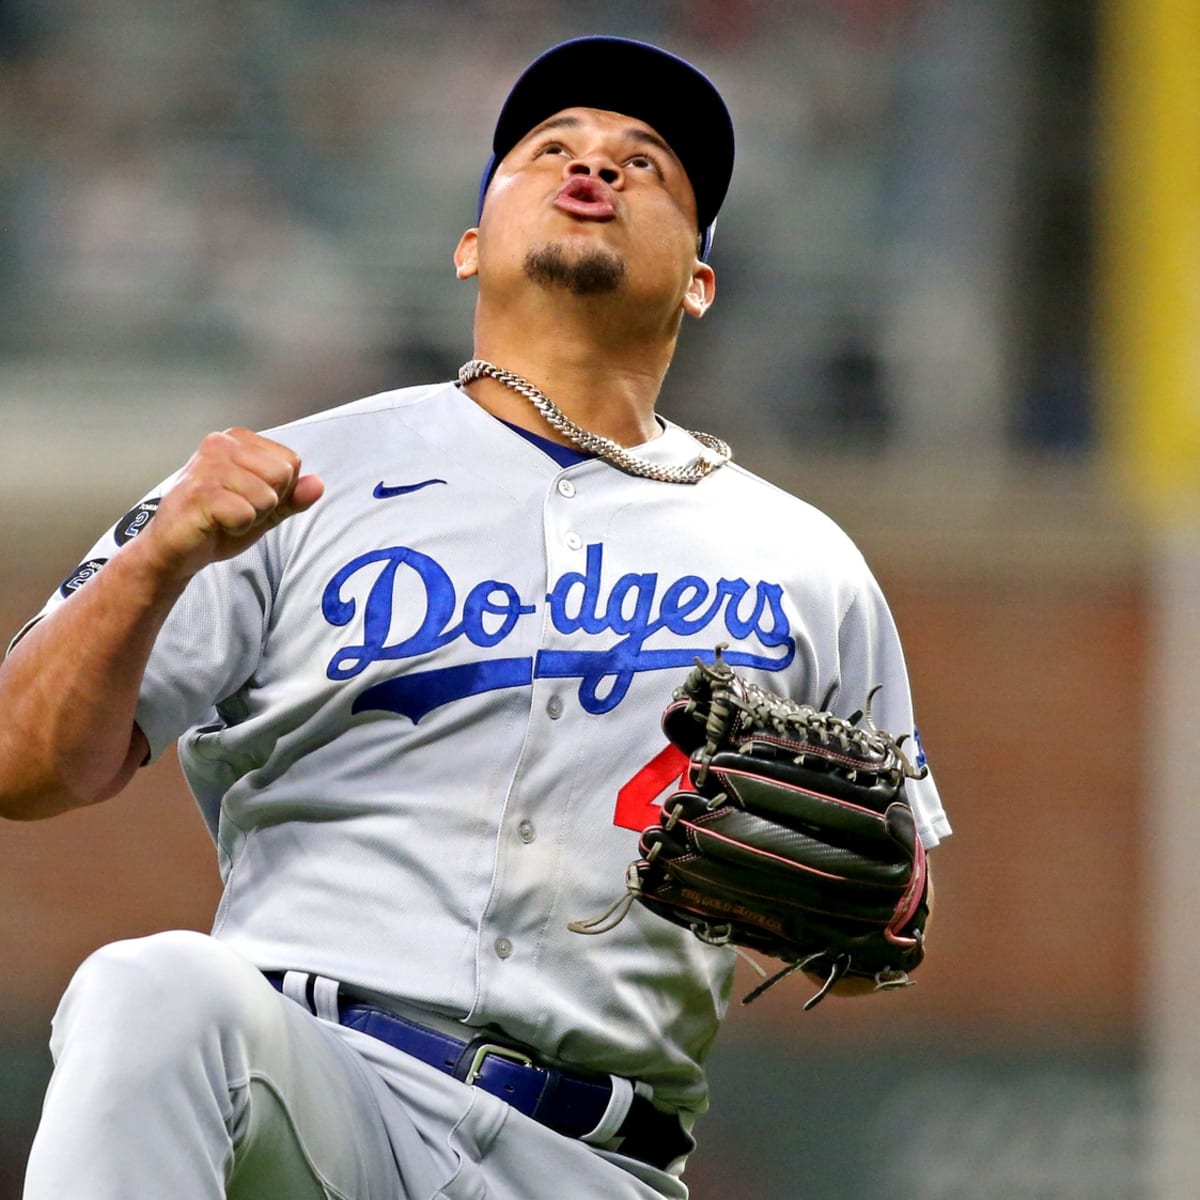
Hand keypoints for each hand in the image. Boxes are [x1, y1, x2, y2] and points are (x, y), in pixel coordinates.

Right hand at [137, 427, 323, 581]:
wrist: (174, 550)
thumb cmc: (216, 524)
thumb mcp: (264, 509)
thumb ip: (293, 497)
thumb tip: (318, 484)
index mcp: (238, 440)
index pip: (291, 462)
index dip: (277, 490)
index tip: (246, 498)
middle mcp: (221, 444)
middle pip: (283, 475)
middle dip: (267, 503)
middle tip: (235, 510)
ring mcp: (208, 465)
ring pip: (267, 496)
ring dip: (251, 517)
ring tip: (224, 517)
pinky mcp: (200, 492)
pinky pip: (247, 514)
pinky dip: (237, 527)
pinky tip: (215, 524)